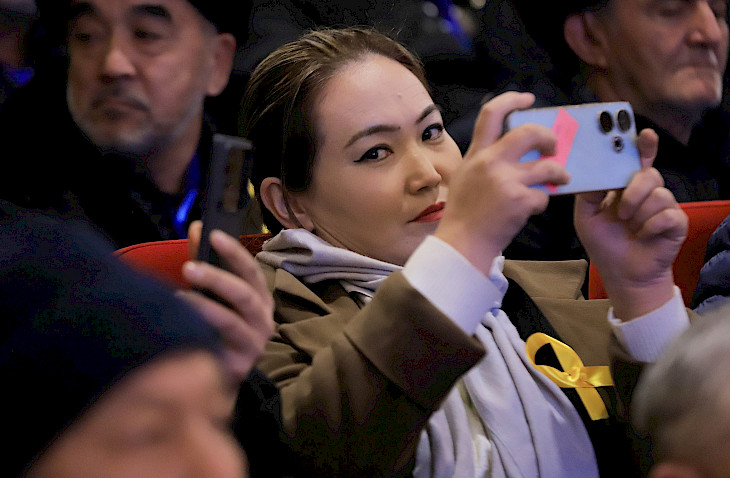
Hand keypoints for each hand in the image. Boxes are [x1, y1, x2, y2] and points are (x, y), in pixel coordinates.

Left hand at [177, 221, 274, 382]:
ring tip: (178, 296)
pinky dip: (200, 332)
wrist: (216, 379)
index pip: (252, 271)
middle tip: (189, 267)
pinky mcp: (239, 366)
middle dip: (218, 278)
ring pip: (232, 322)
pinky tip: (181, 325)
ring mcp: (253, 345)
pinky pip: (218, 347)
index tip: (213, 234)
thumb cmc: (217, 330)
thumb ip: (205, 262)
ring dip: (205, 306)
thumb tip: (196, 226)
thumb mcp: (214, 293)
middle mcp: (263, 321)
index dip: (234, 253)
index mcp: (260, 300)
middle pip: (245, 295)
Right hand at [435, 91, 569, 273]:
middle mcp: (490, 162)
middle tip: (554, 147)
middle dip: (549, 137)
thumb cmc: (464, 214)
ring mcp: (506, 180)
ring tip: (560, 179)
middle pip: (529, 132)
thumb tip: (518, 151)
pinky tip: (531, 210)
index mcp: (476, 154)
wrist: (461, 243)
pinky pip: (544, 195)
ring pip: (548, 166)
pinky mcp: (519, 200)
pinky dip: (541, 202)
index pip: (491, 114)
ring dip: (559, 173)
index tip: (528, 99)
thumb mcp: (466, 177)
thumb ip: (486, 160)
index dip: (512, 100)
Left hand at [575, 129, 687, 319]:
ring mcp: (663, 206)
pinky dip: (650, 226)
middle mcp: (646, 193)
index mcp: (625, 187)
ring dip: (638, 213)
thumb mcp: (586, 216)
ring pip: (657, 194)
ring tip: (630, 227)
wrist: (623, 274)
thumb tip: (592, 172)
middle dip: (633, 190)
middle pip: (649, 173)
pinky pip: (667, 214)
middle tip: (621, 211)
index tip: (643, 135)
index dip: (642, 146)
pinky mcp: (676, 222)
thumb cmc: (605, 243)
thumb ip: (588, 192)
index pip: (636, 160)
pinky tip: (643, 235)